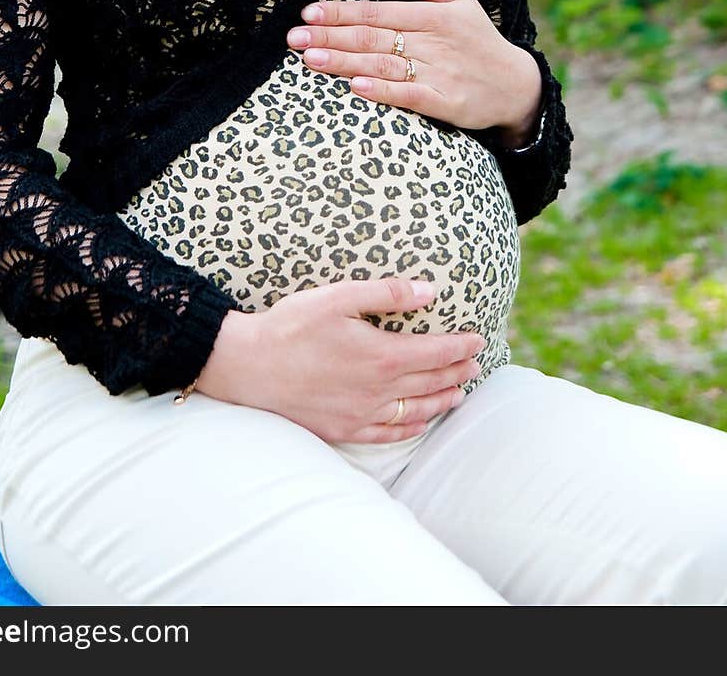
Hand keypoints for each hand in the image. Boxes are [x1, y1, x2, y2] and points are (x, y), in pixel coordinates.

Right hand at [195, 278, 486, 443]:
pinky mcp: (343, 429)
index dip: (461, 347)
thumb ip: (387, 294)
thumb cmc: (290, 326)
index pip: (436, 353)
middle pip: (431, 381)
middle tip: (476, 364)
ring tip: (458, 393)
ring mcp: (361, 414)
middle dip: (457, 371)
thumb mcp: (338, 296)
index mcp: (381, 356)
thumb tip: (429, 291)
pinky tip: (418, 422)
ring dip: (441, 401)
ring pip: (415, 411)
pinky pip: (388, 434)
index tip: (477, 340)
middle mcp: (378, 391)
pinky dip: (411, 428)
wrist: (248, 366)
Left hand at [285, 0, 542, 143]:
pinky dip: (383, 90)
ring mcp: (438, 72)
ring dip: (344, 62)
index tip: (308, 13)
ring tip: (311, 59)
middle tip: (294, 38)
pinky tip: (356, 88)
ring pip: (383, 64)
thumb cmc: (480, 40)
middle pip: (372, 37)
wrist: (516, 84)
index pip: (377, 11)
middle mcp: (432, 42)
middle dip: (330, 36)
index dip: (341, 12)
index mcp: (432, 16)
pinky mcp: (445, 102)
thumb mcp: (461, 1)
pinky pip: (409, 95)